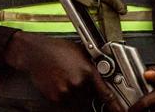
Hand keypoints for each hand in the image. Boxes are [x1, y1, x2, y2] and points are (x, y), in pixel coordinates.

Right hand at [3, 31, 125, 110]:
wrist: (35, 52)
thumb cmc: (56, 49)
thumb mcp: (80, 52)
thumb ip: (93, 65)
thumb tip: (103, 73)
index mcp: (87, 71)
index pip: (105, 93)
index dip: (114, 105)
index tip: (119, 110)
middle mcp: (78, 83)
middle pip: (90, 98)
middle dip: (87, 94)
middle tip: (78, 83)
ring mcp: (66, 92)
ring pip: (77, 102)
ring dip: (76, 96)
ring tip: (67, 80)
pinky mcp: (55, 98)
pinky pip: (65, 102)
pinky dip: (64, 96)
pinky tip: (59, 83)